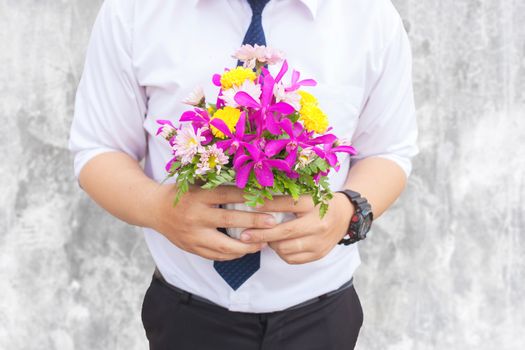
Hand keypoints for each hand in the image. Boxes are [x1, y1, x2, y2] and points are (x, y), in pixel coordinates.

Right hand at [148, 183, 277, 260]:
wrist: (153, 209)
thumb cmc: (181, 192)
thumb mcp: (196, 181)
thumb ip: (217, 180)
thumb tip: (249, 177)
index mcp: (198, 195)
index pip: (229, 195)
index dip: (250, 197)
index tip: (269, 199)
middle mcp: (195, 215)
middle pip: (230, 221)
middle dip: (254, 223)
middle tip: (273, 223)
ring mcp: (193, 235)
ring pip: (224, 245)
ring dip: (247, 246)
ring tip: (264, 242)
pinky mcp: (191, 248)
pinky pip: (216, 256)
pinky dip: (233, 254)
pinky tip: (246, 250)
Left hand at [238, 193, 353, 263]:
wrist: (345, 215)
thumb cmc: (319, 202)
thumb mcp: (306, 194)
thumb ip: (286, 197)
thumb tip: (257, 199)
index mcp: (314, 204)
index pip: (287, 203)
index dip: (268, 205)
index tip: (251, 206)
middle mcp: (318, 223)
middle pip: (284, 232)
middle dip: (261, 234)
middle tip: (245, 235)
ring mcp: (319, 241)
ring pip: (286, 248)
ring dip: (272, 244)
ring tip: (266, 237)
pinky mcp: (319, 254)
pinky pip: (292, 259)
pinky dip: (281, 253)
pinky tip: (279, 244)